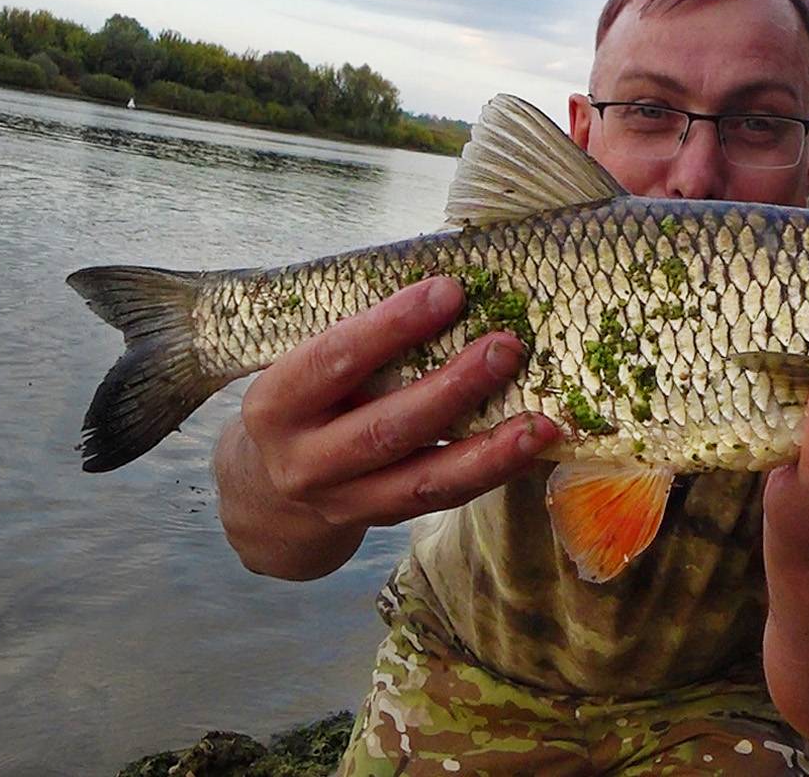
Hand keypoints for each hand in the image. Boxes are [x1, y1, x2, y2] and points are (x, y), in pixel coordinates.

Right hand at [218, 276, 561, 573]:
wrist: (268, 496)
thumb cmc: (303, 405)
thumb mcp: (305, 369)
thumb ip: (360, 339)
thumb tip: (450, 288)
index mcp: (276, 403)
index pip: (334, 358)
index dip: (392, 326)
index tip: (448, 291)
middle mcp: (303, 460)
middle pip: (384, 427)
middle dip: (452, 387)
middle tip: (506, 347)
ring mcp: (342, 500)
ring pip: (421, 478)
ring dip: (487, 449)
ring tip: (539, 421)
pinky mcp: (381, 521)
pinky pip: (440, 498)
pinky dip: (489, 473)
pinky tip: (529, 446)